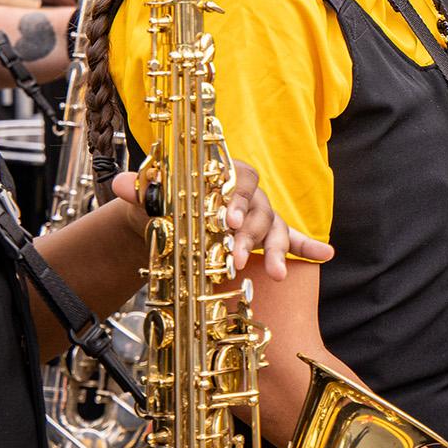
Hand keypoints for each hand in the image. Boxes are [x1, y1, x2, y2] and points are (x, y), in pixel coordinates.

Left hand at [109, 160, 334, 279]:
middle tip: (235, 259)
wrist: (166, 218)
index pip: (238, 178)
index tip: (228, 220)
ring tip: (276, 274)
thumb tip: (122, 185)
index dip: (237, 198)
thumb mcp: (151, 198)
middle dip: (248, 236)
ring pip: (273, 228)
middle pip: (257, 208)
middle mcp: (247, 192)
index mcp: (225, 173)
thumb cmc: (163, 203)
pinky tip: (326, 254)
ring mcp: (259, 213)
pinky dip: (309, 245)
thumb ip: (142, 190)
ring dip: (275, 251)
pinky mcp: (265, 234)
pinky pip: (292, 237)